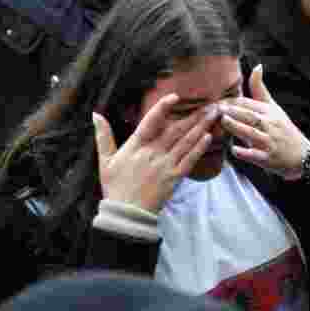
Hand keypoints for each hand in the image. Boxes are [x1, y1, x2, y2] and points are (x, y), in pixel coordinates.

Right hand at [94, 95, 217, 212]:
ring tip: (214, 115)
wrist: (126, 213)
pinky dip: (199, 148)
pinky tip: (208, 137)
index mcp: (136, 145)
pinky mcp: (174, 178)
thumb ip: (103, 136)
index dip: (163, 107)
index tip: (175, 96)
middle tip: (210, 104)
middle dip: (194, 115)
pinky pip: (189, 160)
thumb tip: (95, 115)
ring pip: (186, 142)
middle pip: (176, 129)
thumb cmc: (115, 186)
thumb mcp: (105, 160)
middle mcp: (153, 152)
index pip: (151, 121)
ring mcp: (165, 165)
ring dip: (201, 127)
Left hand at [220, 65, 309, 180]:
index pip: (248, 103)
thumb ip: (260, 89)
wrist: (302, 154)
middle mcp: (271, 125)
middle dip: (233, 111)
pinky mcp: (269, 159)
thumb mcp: (274, 107)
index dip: (232, 101)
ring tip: (223, 121)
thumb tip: (257, 66)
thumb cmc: (283, 129)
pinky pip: (256, 155)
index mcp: (269, 112)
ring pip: (252, 133)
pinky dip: (245, 152)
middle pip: (250, 116)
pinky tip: (233, 149)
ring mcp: (270, 142)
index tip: (216, 101)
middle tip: (215, 108)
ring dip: (237, 127)